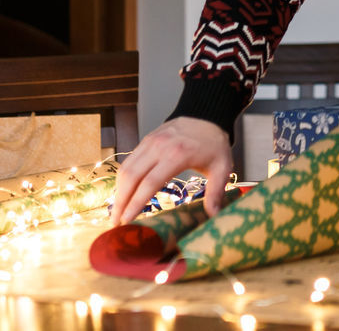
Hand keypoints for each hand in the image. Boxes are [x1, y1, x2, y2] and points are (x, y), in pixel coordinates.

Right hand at [109, 116, 232, 224]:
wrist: (207, 114)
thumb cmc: (215, 143)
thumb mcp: (222, 167)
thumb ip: (216, 192)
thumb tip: (215, 216)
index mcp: (177, 155)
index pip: (150, 183)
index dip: (136, 203)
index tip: (127, 221)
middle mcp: (159, 147)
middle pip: (131, 177)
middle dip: (121, 201)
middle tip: (116, 223)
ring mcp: (150, 142)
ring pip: (125, 169)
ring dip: (118, 191)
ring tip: (116, 212)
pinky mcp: (146, 140)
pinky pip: (129, 161)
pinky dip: (123, 179)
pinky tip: (123, 193)